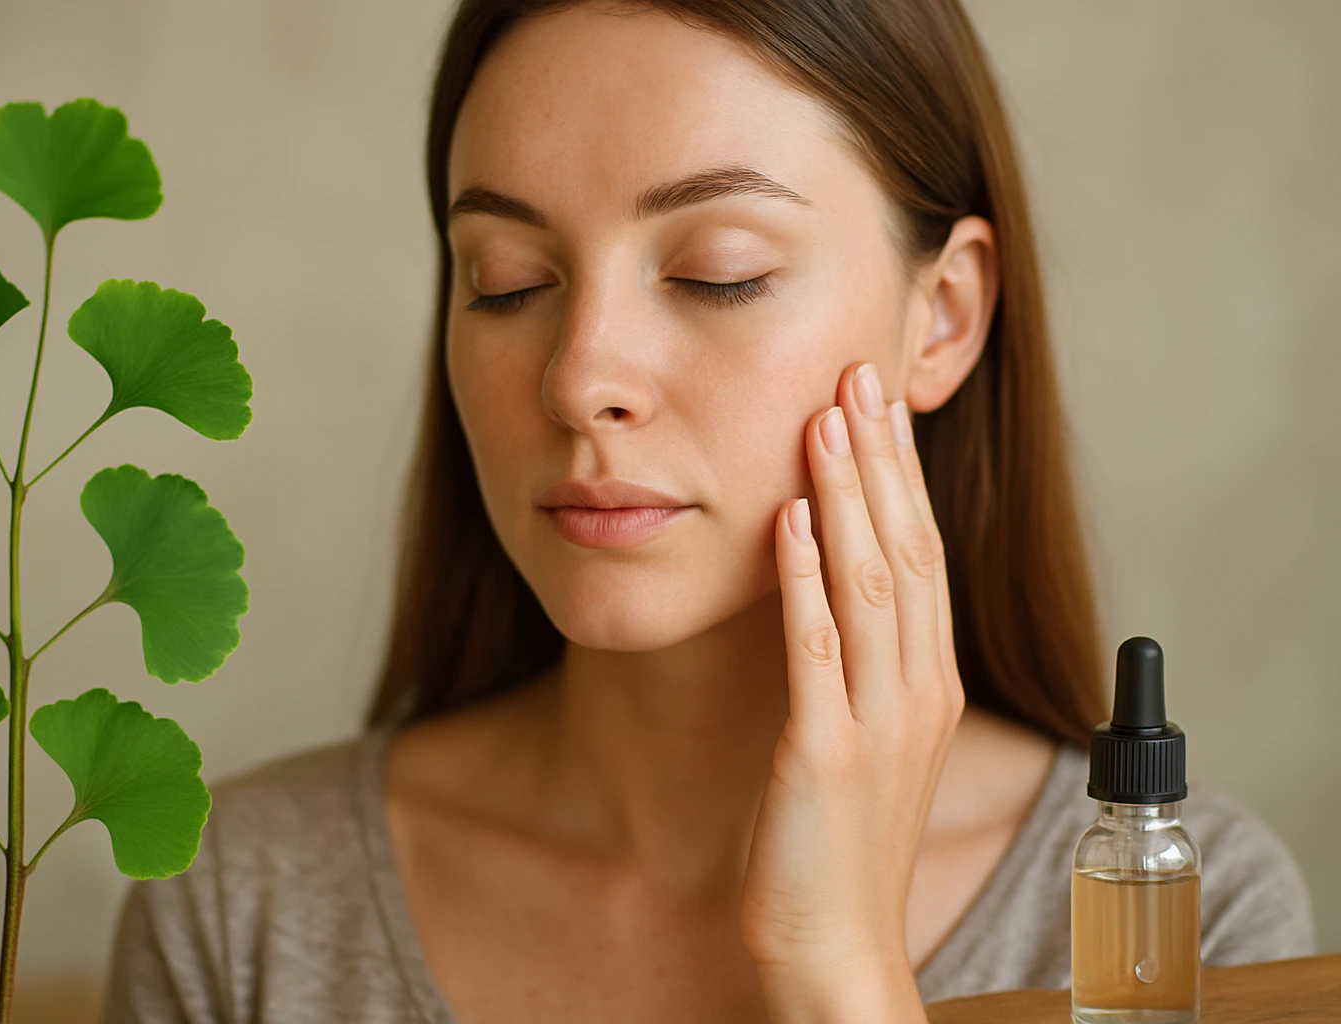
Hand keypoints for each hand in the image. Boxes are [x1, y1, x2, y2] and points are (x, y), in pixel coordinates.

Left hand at [739, 360, 964, 1019]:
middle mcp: (916, 690)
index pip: (923, 554)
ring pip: (873, 583)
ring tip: (825, 420)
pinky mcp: (824, 754)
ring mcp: (876, 721)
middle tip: (858, 374)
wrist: (835, 945)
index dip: (902, 474)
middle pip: (908, 550)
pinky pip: (817, 650)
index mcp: (927, 682)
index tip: (878, 401)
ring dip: (847, 497)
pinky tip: (787, 519)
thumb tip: (830, 584)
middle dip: (881, 459)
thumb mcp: (864, 738)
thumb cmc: (838, 842)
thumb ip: (859, 664)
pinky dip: (804, 579)